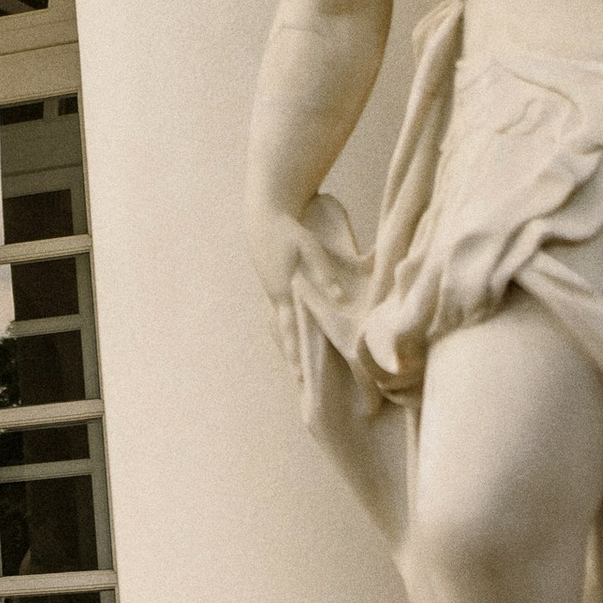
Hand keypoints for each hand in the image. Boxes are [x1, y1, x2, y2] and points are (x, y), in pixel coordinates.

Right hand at [247, 204, 313, 373]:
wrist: (262, 217)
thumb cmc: (286, 231)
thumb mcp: (308, 247)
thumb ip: (324, 273)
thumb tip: (340, 299)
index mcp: (282, 292)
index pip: (290, 331)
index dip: (295, 353)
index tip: (300, 376)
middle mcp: (275, 298)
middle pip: (283, 336)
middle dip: (292, 359)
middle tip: (300, 385)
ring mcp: (272, 294)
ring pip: (280, 328)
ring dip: (288, 347)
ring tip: (297, 369)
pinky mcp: (274, 288)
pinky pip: (281, 317)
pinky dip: (287, 332)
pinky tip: (293, 340)